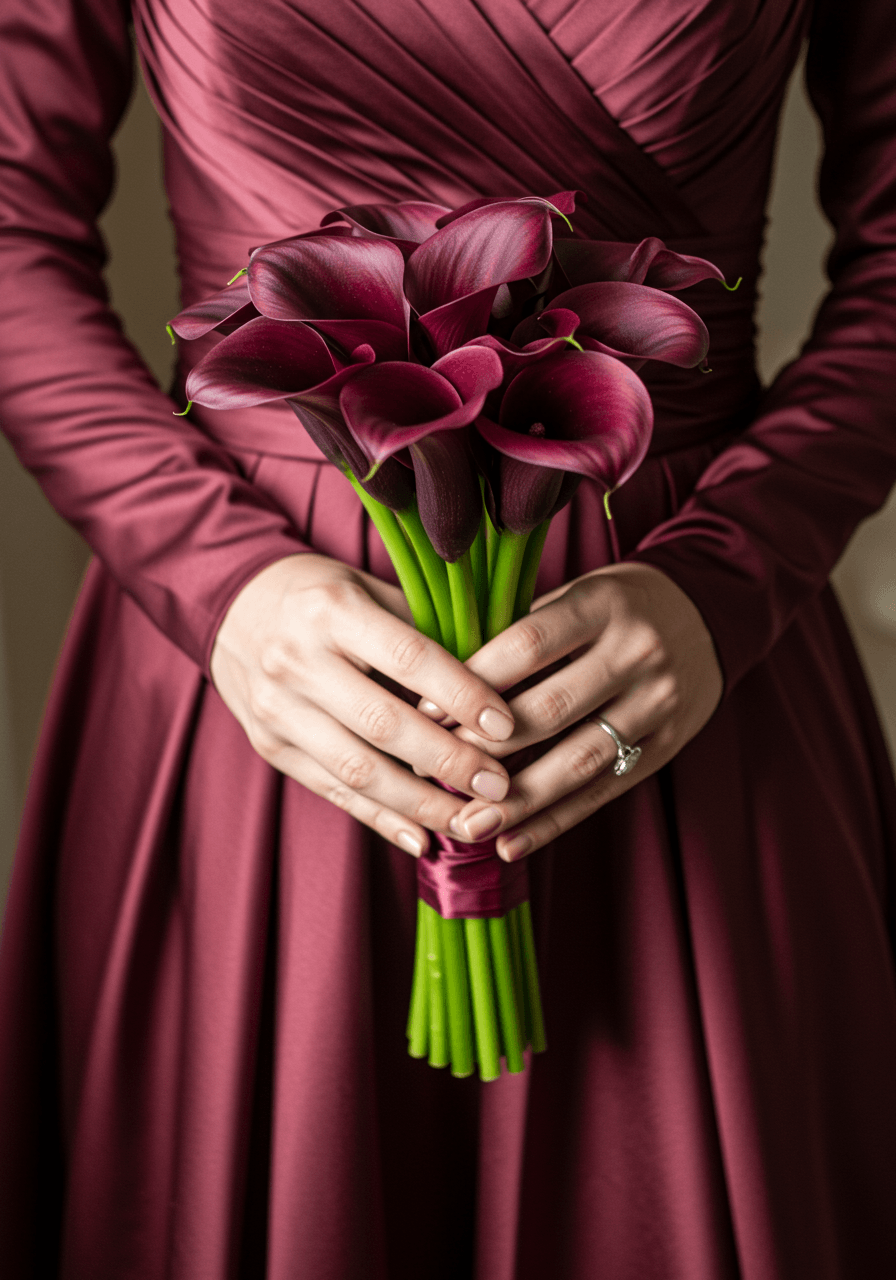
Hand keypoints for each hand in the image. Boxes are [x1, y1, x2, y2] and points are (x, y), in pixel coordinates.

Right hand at [210, 554, 515, 855]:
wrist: (232, 607)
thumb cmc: (322, 596)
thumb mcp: (369, 588)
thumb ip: (425, 629)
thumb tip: (498, 675)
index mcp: (331, 611)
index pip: (408, 657)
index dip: (462, 694)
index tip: (507, 725)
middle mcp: (297, 660)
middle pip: (383, 723)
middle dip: (449, 761)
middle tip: (500, 785)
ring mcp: (277, 709)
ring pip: (357, 770)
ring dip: (421, 805)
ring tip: (472, 822)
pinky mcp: (270, 746)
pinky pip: (332, 792)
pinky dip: (381, 819)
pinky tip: (423, 839)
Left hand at [439, 563, 722, 859]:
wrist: (706, 616)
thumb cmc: (614, 607)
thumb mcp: (576, 596)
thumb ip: (523, 633)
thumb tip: (440, 685)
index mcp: (603, 604)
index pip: (527, 644)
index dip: (472, 680)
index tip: (424, 712)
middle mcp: (636, 652)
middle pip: (552, 708)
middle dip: (487, 747)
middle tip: (435, 774)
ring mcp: (657, 702)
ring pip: (579, 759)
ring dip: (519, 800)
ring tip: (470, 826)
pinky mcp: (668, 745)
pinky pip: (605, 790)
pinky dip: (556, 822)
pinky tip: (512, 844)